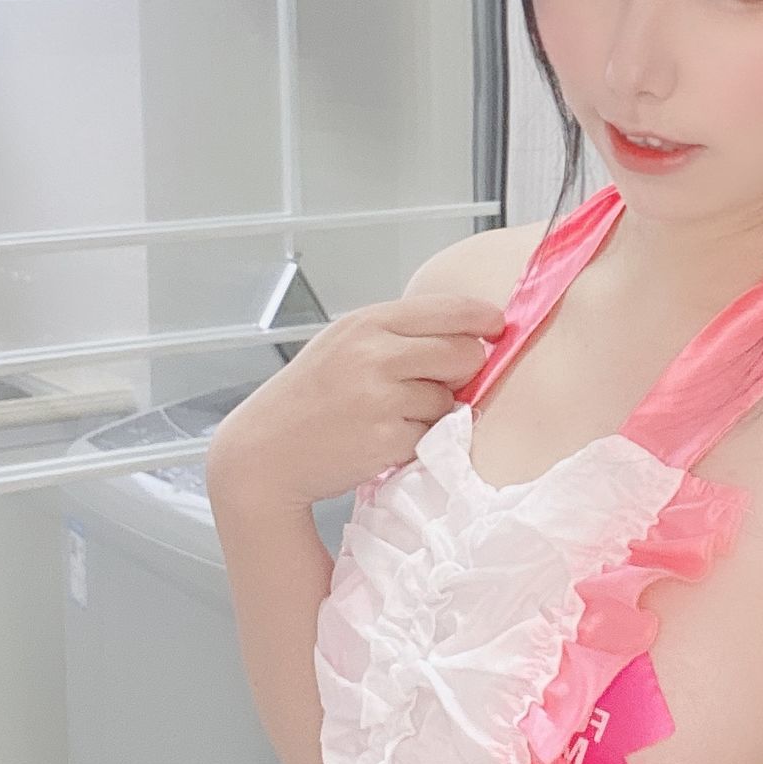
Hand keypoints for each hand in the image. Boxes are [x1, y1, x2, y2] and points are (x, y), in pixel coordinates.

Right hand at [207, 291, 506, 510]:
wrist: (265, 452)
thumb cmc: (310, 398)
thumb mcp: (345, 345)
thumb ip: (398, 336)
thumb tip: (469, 335)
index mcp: (367, 323)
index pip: (449, 310)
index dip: (483, 319)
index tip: (497, 327)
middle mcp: (375, 354)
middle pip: (464, 353)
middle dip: (463, 370)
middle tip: (437, 383)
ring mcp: (381, 398)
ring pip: (450, 399)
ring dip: (433, 411)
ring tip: (390, 415)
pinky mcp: (387, 439)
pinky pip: (432, 436)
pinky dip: (417, 441)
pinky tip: (383, 438)